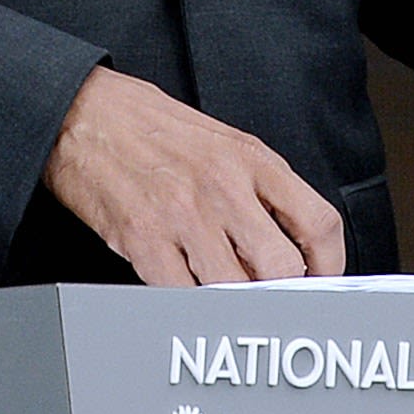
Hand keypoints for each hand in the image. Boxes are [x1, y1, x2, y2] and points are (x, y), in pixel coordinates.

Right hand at [42, 66, 346, 284]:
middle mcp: (223, 186)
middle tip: (271, 294)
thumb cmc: (153, 128)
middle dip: (281, 291)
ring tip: (224, 289)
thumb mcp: (224, 142)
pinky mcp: (144, 240)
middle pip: (282, 267)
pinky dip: (189, 300)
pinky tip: (185, 284)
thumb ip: (260, 189)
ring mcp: (183, 216)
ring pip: (235, 289)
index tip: (320, 279)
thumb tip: (294, 247)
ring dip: (234, 299)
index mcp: (252, 158)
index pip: (318, 222)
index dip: (329, 264)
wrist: (84, 114)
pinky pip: (183, 295)